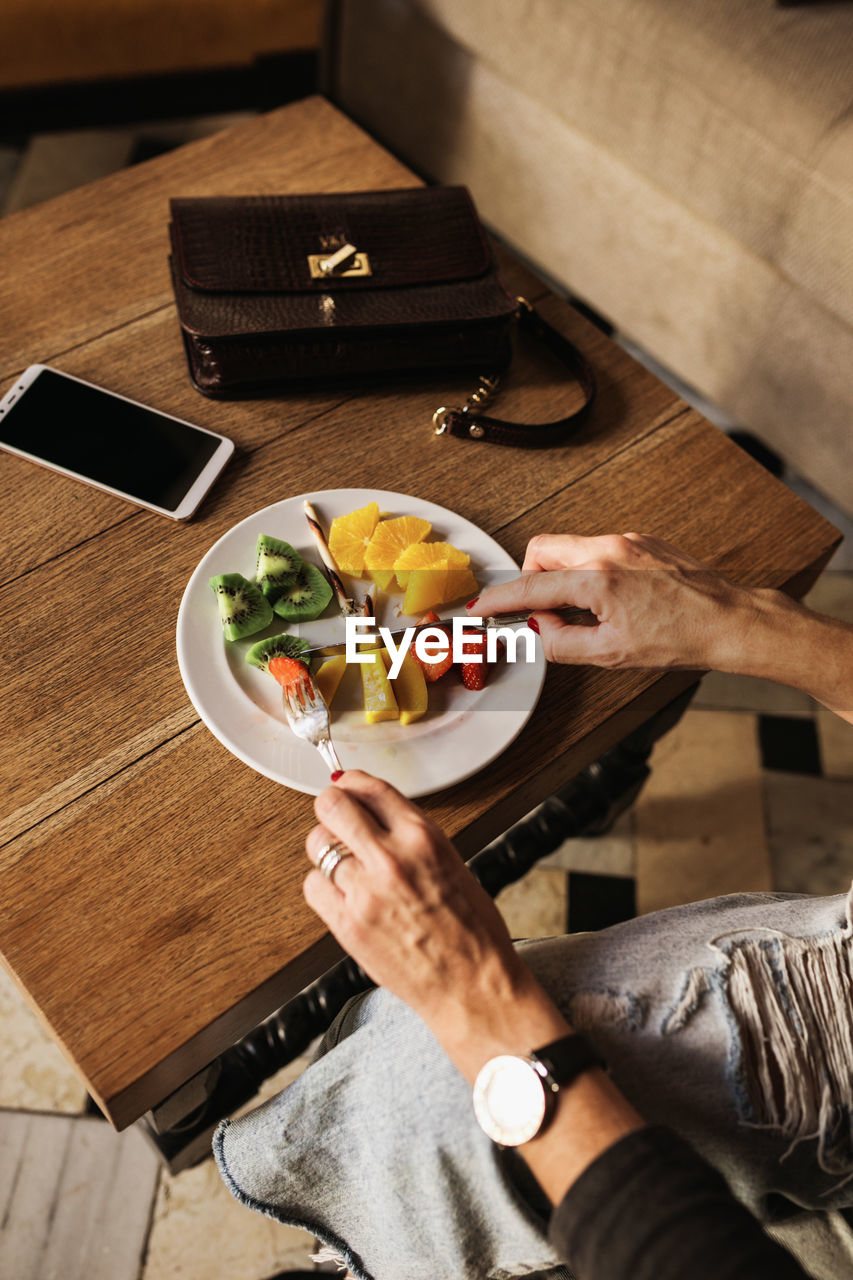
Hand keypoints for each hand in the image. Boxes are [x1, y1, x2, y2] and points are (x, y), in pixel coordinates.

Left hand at [303, 771, 568, 1076]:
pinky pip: (313, 886)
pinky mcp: (347, 924)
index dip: (351, 782)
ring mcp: (365, 892)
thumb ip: (412, 837)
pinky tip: (341, 894)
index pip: (371, 788)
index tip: (344, 784)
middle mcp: (391, 858)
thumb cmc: (473, 931)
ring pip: (318, 844)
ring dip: (327, 849)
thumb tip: (376, 813)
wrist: (473, 986)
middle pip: (333, 807)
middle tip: (334, 816)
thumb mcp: (452, 864)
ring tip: (343, 863)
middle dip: (330, 807)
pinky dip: (322, 885)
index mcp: (424, 838)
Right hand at [475, 532, 760, 672]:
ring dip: (563, 577)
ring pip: (570, 549)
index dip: (498, 600)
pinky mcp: (644, 542)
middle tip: (543, 612)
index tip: (480, 608)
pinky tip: (610, 601)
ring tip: (584, 613)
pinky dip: (590, 572)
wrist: (730, 621)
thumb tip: (537, 631)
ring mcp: (628, 541)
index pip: (530, 587)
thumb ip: (561, 643)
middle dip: (531, 579)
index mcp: (598, 580)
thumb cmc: (681, 639)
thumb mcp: (612, 654)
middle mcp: (610, 550)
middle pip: (542, 550)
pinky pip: (598, 550)